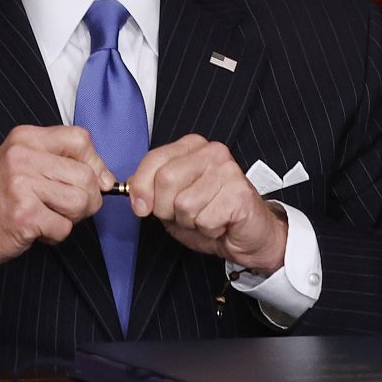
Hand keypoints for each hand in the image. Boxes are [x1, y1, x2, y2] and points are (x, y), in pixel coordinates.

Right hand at [0, 123, 113, 289]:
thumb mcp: (26, 166)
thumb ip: (64, 163)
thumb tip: (107, 178)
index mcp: (25, 138)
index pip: (80, 139)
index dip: (95, 163)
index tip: (93, 181)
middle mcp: (22, 156)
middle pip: (86, 175)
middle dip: (86, 200)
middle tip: (64, 208)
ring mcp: (21, 184)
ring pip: (80, 201)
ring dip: (71, 218)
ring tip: (48, 216)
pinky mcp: (23, 213)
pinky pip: (64, 227)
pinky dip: (56, 234)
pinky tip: (36, 229)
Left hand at [124, 135, 286, 275]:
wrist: (248, 235)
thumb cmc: (211, 216)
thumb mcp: (172, 201)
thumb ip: (151, 190)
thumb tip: (133, 189)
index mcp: (192, 146)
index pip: (153, 159)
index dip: (141, 188)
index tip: (141, 207)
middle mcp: (211, 152)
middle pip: (165, 180)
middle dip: (166, 209)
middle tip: (184, 215)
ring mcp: (228, 170)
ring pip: (184, 204)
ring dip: (190, 222)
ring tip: (206, 217)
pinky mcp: (240, 192)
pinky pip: (204, 219)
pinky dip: (207, 230)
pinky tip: (220, 223)